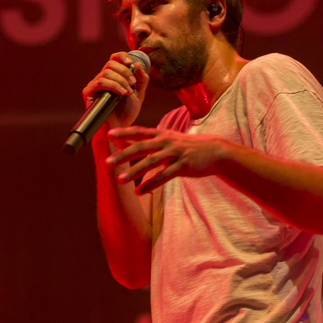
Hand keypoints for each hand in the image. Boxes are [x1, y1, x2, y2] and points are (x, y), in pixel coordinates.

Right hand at [82, 52, 149, 127]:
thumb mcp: (139, 94)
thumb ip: (141, 79)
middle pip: (111, 63)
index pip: (114, 58)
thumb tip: (137, 63)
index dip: (122, 56)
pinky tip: (122, 93)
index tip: (130, 62)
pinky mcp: (89, 92)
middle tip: (133, 84)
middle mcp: (102, 78)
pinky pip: (100, 82)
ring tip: (128, 92)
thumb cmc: (126, 113)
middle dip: (125, 71)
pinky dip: (114, 85)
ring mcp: (95, 85)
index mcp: (113, 76)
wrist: (119, 129)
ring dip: (121, 80)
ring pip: (106, 72)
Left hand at [105, 126, 226, 194]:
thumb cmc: (187, 147)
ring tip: (120, 180)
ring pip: (151, 162)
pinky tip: (138, 191)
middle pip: (141, 147)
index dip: (124, 133)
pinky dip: (150, 184)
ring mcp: (175, 153)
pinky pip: (164, 176)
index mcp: (161, 135)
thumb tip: (122, 142)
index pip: (139, 132)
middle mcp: (166, 142)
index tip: (109, 134)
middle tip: (107, 162)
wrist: (214, 151)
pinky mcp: (183, 166)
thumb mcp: (167, 141)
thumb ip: (146, 142)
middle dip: (123, 155)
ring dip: (134, 171)